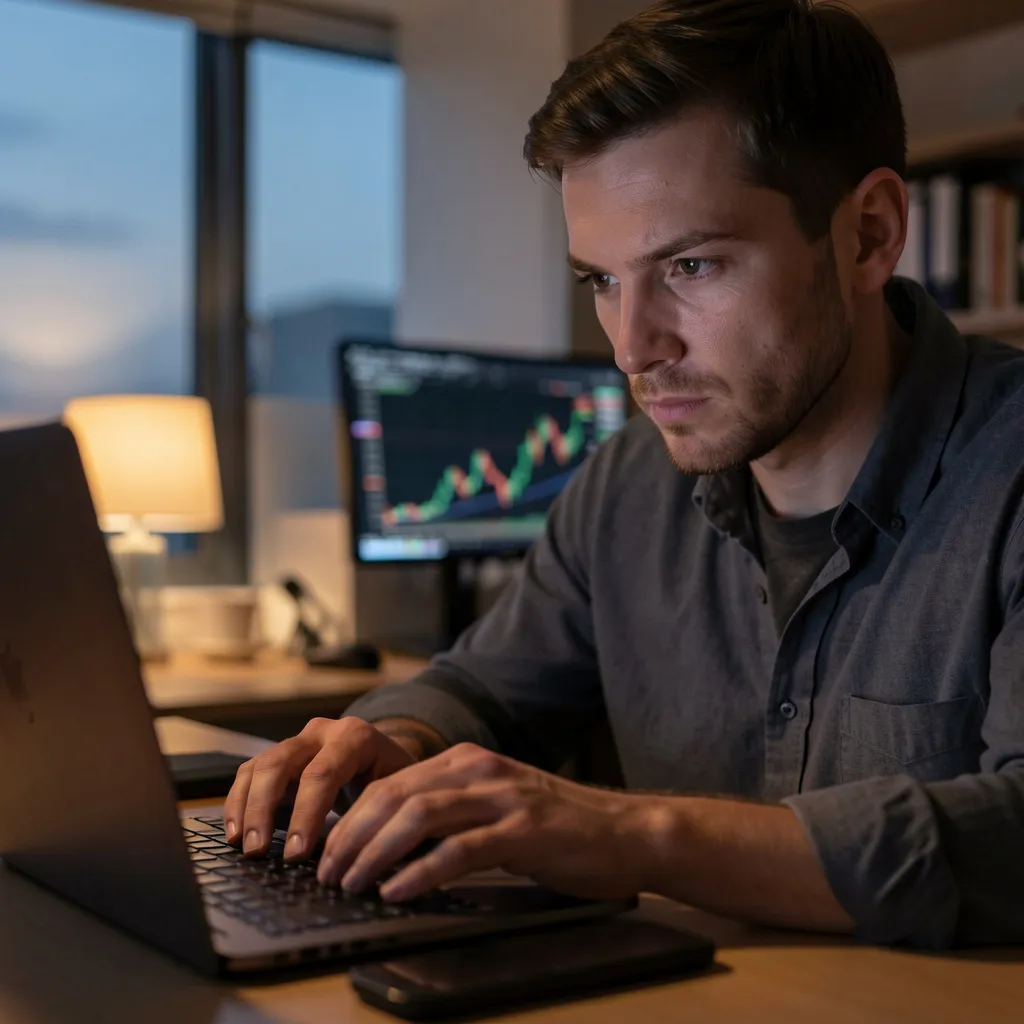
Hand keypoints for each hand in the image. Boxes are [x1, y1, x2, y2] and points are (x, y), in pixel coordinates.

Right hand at [223, 716, 419, 858]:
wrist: (389, 759)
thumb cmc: (396, 783)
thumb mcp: (397, 794)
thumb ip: (377, 816)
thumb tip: (357, 860)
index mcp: (355, 737)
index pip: (323, 773)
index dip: (306, 815)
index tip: (296, 855)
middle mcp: (323, 731)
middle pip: (281, 764)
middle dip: (264, 810)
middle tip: (258, 852)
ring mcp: (298, 740)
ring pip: (260, 766)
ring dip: (246, 808)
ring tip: (243, 846)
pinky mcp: (280, 755)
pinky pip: (250, 773)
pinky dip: (238, 802)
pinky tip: (235, 833)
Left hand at [316, 742, 658, 902]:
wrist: (625, 833)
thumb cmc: (558, 827)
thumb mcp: (496, 807)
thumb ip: (451, 814)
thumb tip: (392, 847)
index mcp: (467, 761)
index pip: (392, 782)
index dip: (352, 817)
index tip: (328, 851)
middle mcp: (479, 770)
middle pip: (396, 795)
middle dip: (352, 835)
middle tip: (328, 872)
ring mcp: (502, 797)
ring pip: (419, 817)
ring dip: (377, 852)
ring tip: (353, 883)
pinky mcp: (523, 830)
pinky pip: (459, 849)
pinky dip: (421, 871)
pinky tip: (398, 891)